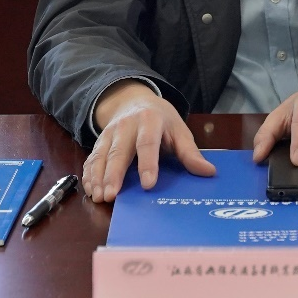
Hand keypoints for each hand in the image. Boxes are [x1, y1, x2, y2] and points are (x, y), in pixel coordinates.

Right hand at [82, 79, 215, 203]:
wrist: (135, 100)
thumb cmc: (162, 120)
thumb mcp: (179, 131)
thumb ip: (190, 153)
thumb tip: (208, 172)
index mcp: (150, 120)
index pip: (148, 143)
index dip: (148, 164)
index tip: (148, 184)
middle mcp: (126, 126)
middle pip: (118, 151)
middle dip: (113, 174)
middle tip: (111, 196)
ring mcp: (109, 133)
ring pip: (100, 156)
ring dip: (97, 177)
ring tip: (99, 197)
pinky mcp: (99, 141)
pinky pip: (91, 158)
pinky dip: (88, 174)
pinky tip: (90, 190)